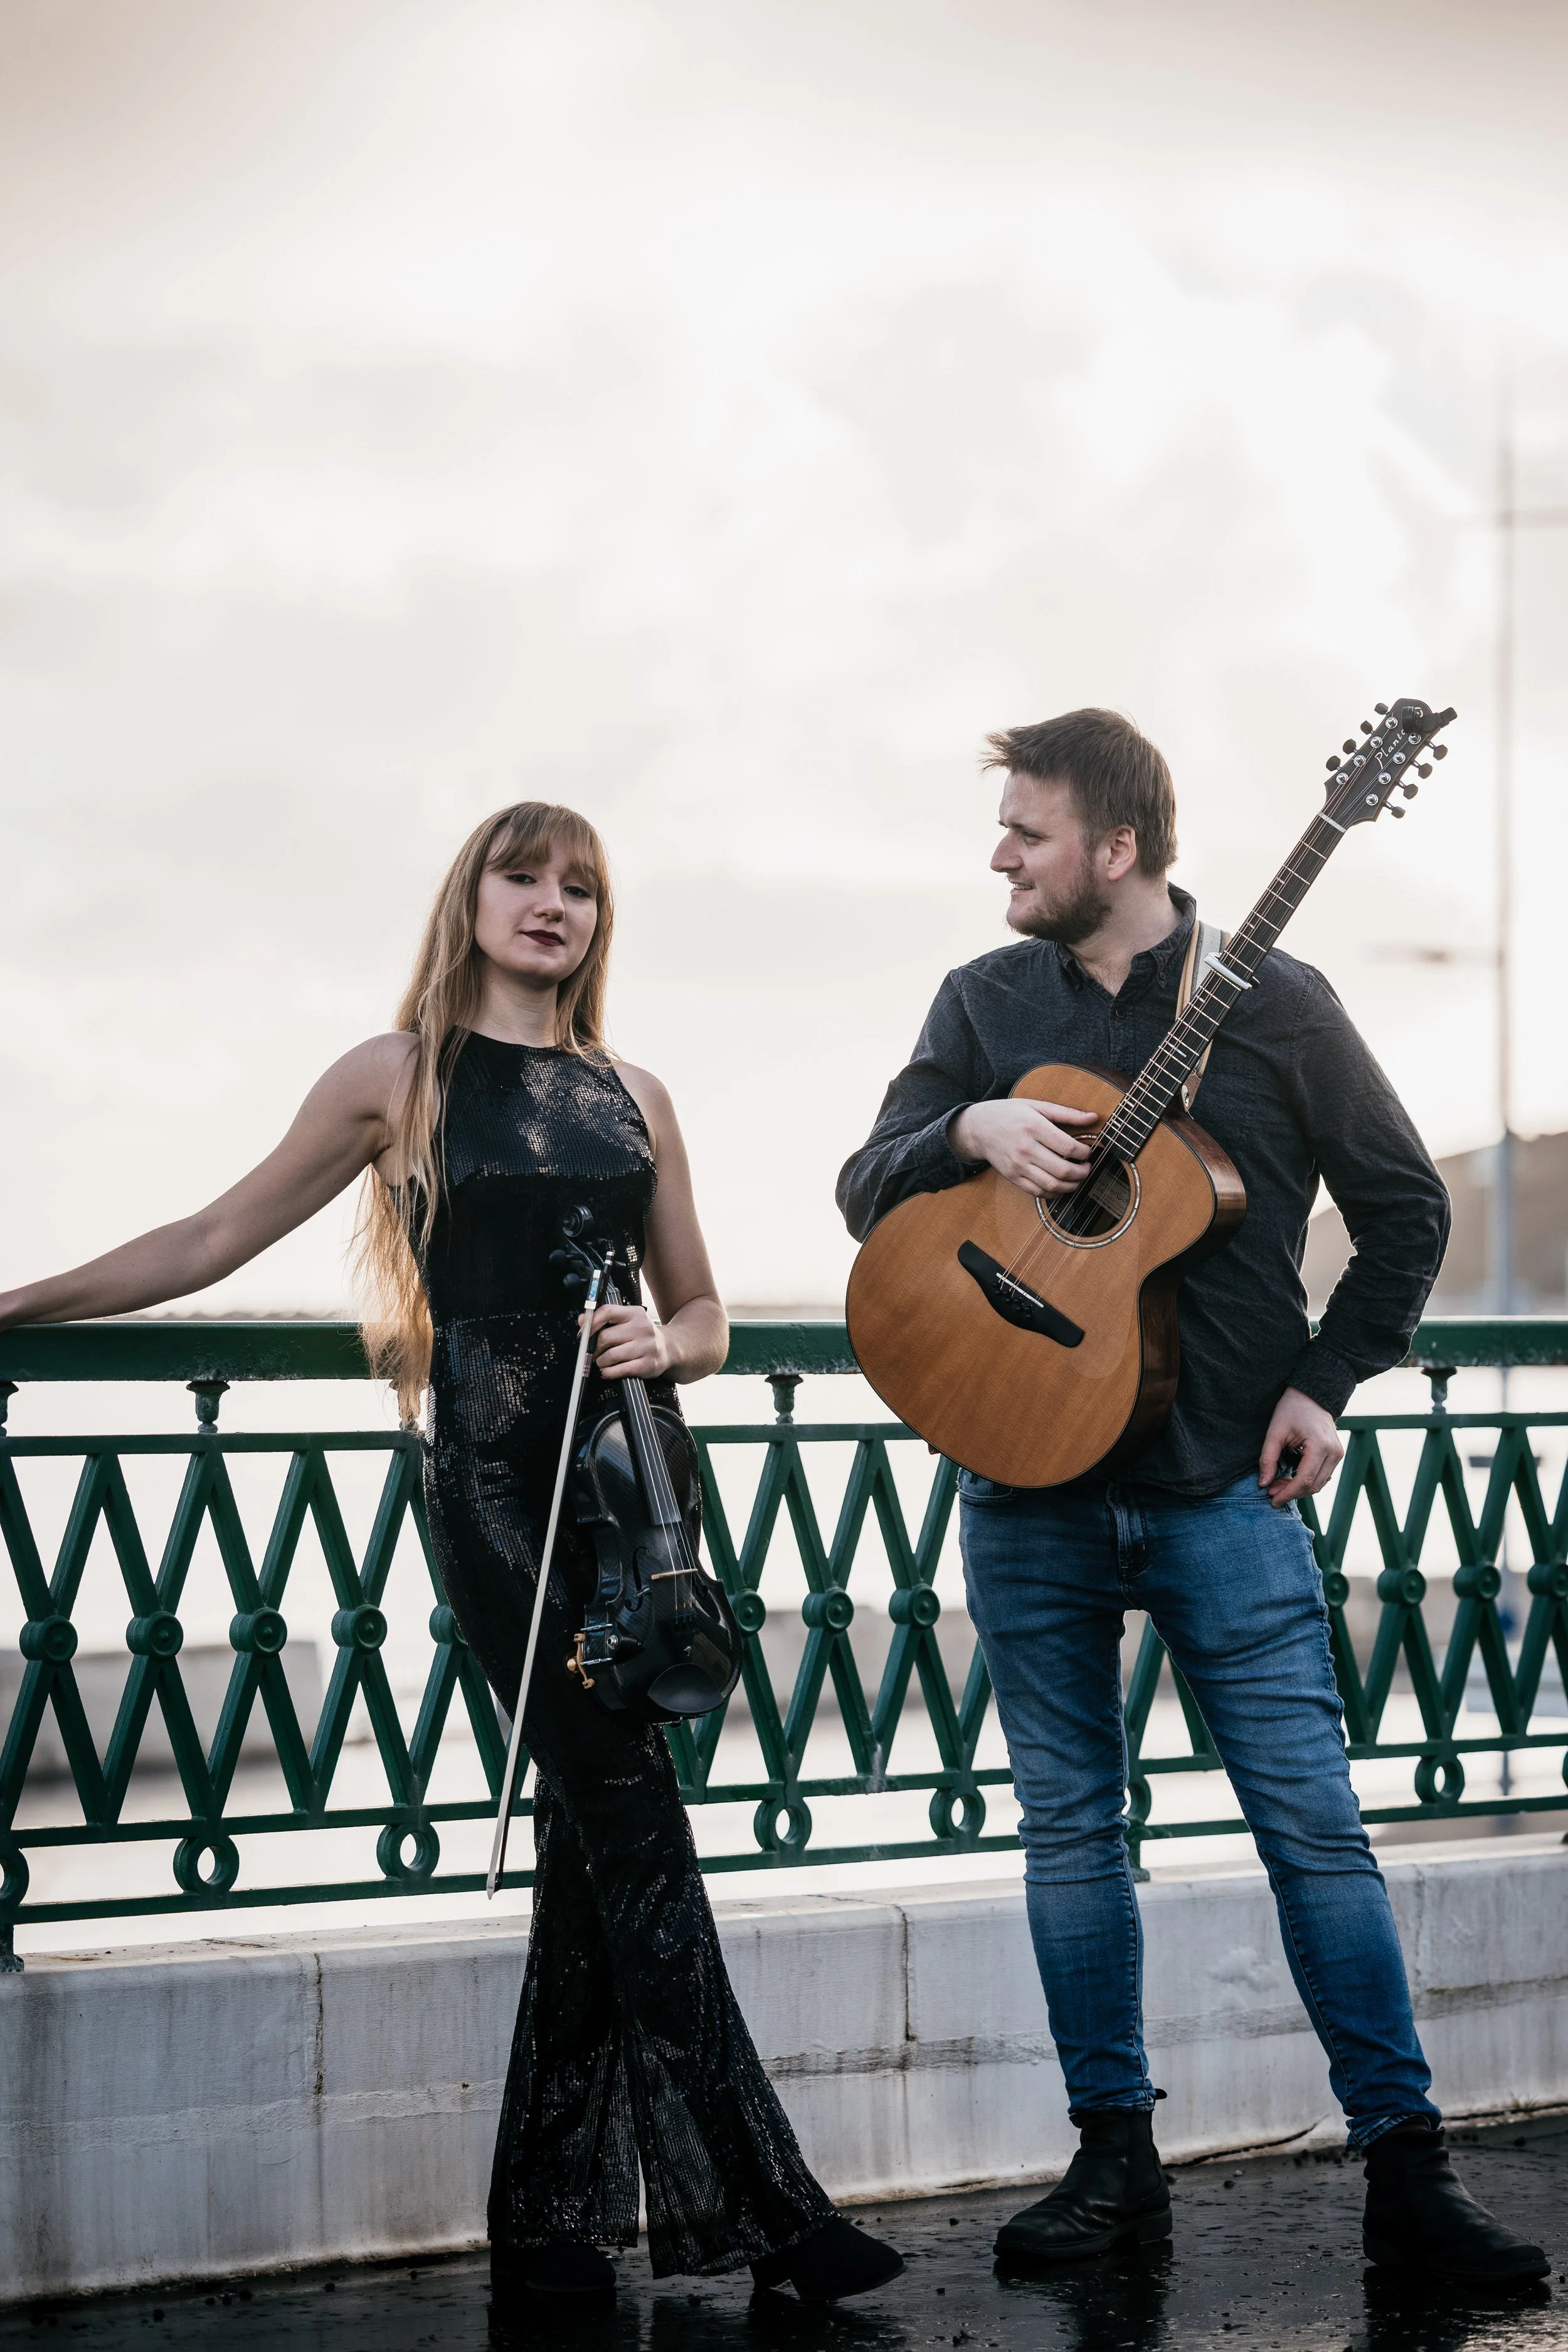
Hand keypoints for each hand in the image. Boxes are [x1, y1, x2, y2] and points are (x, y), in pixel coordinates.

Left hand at [587, 1300, 670, 1381]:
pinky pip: (619, 1370)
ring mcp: (646, 1346)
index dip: (591, 1323)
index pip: (607, 1312)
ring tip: (603, 1362)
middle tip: (594, 1353)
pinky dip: (609, 1373)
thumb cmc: (642, 1335)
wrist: (669, 1348)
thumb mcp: (627, 1322)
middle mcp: (642, 1328)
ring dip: (601, 1362)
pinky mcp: (647, 1364)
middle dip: (594, 1348)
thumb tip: (582, 1320)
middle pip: (605, 1337)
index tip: (583, 1333)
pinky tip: (609, 1371)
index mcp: (634, 1313)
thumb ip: (604, 1320)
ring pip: (610, 1356)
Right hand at [948, 1098, 1098, 1195]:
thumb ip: (1067, 1113)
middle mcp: (1025, 1148)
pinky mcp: (1013, 1177)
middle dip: (1082, 1172)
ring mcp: (1018, 1166)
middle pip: (1062, 1170)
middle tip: (1087, 1167)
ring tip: (1077, 1178)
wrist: (979, 1128)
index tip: (1087, 1152)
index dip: (1084, 1153)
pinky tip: (1061, 1185)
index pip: (1067, 1147)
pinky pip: (1038, 1192)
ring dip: (1072, 1186)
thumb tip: (1094, 1118)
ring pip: (1052, 1185)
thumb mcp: (1036, 1106)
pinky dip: (1055, 1193)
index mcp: (1033, 1127)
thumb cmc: (1009, 1114)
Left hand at [1258, 1387, 1342, 1508]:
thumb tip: (1263, 1484)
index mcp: (1320, 1446)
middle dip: (1291, 1493)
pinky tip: (1289, 1479)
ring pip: (1319, 1484)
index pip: (1304, 1480)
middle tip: (1270, 1492)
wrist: (1311, 1395)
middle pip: (1313, 1486)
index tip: (1272, 1500)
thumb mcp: (1275, 1431)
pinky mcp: (1336, 1455)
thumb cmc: (1291, 1409)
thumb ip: (1268, 1458)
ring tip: (1277, 1485)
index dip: (1287, 1493)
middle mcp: (1334, 1453)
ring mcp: (1338, 1454)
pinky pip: (1322, 1476)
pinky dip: (1306, 1482)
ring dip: (1298, 1489)